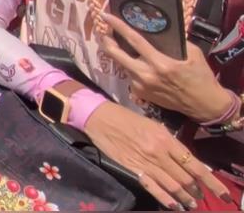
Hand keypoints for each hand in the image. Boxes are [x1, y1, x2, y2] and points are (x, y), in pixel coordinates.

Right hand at [83, 102, 227, 209]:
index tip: (221, 192)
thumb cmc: (128, 119)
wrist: (99, 118)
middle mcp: (159, 153)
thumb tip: (187, 160)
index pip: (195, 165)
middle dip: (196, 191)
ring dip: (184, 197)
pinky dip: (164, 198)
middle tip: (200, 197)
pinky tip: (173, 205)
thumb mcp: (154, 126)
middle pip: (185, 178)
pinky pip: (152, 187)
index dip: (210, 181)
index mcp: (167, 140)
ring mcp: (146, 163)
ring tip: (191, 204)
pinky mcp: (132, 169)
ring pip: (172, 186)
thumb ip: (171, 143)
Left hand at [101, 13, 235, 121]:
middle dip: (106, 41)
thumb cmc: (201, 77)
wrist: (204, 105)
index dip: (118, 26)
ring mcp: (141, 86)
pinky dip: (131, 68)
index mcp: (160, 63)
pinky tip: (137, 64)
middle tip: (103, 31)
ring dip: (119, 55)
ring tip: (118, 45)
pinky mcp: (140, 94)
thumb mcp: (194, 54)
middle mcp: (146, 75)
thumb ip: (176, 42)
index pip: (134, 40)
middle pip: (116, 55)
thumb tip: (161, 31)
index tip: (105, 15)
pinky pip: (130, 76)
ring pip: (122, 65)